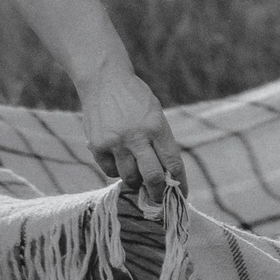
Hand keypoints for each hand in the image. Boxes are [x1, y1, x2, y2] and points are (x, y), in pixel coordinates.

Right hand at [78, 65, 184, 204]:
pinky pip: (110, 171)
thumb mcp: (155, 114)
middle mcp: (137, 136)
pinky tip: (118, 159)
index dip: (179, 183)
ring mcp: (116, 142)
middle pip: (152, 177)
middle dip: (158, 193)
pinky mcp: (98, 145)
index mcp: (157, 126)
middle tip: (158, 200)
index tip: (181, 195)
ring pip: (129, 178)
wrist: (104, 79)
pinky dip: (116, 170)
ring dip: (135, 181)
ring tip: (136, 174)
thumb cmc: (135, 98)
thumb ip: (160, 141)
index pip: (173, 163)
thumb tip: (165, 175)